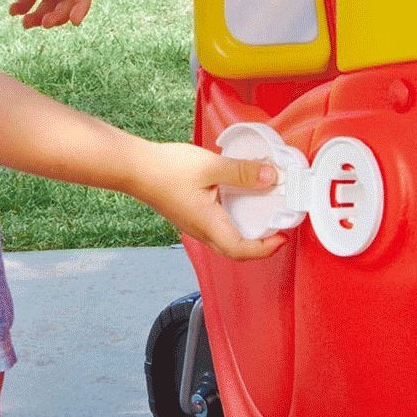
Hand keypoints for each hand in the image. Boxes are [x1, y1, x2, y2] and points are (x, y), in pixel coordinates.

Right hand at [131, 142, 288, 261]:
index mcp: (208, 224)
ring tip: (262, 212)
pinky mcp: (189, 215)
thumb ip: (242, 172)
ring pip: (225, 238)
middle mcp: (200, 230)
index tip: (282, 236)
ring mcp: (193, 224)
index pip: (241, 251)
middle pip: (235, 250)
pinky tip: (237, 198)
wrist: (134, 167)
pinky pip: (216, 226)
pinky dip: (233, 219)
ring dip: (246, 232)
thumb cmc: (166, 169)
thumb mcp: (210, 166)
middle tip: (276, 228)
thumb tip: (271, 177)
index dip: (266, 249)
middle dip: (260, 244)